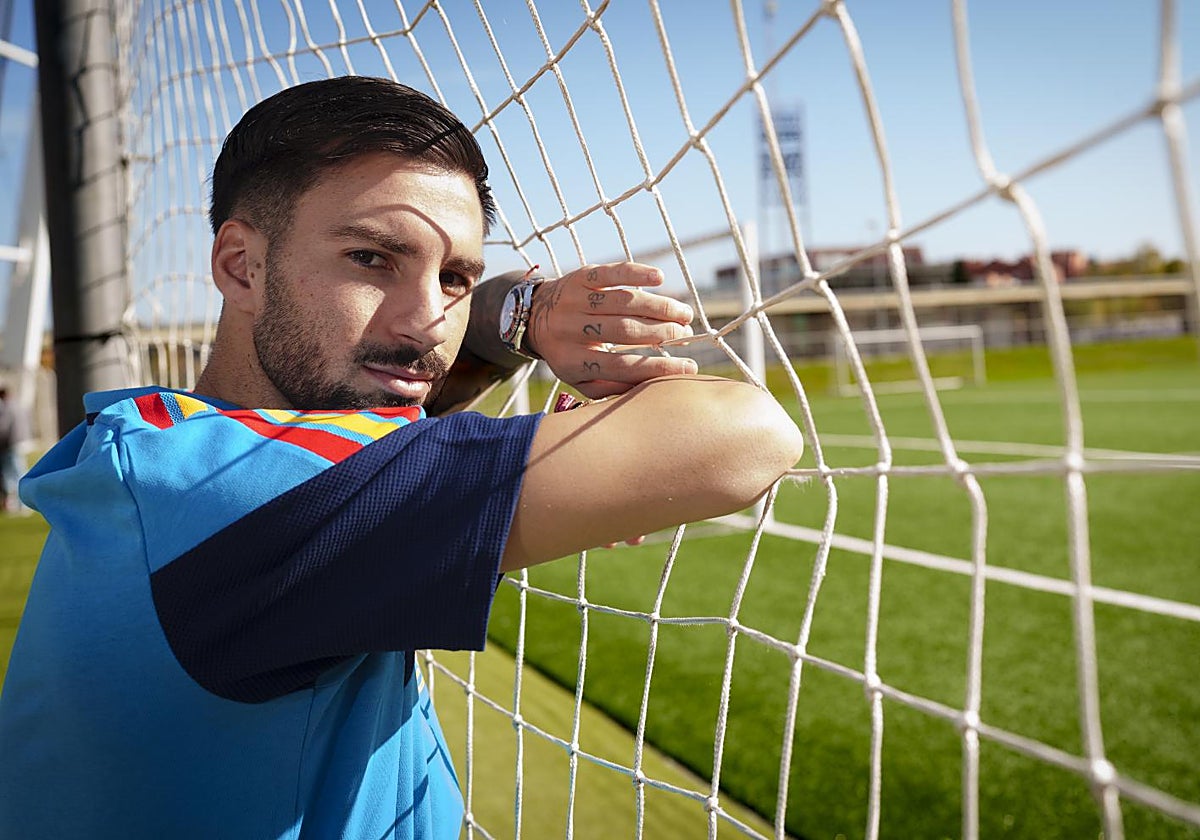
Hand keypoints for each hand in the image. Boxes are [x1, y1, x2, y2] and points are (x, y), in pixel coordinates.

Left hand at [525, 262, 696, 398]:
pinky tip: (659, 279)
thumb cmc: (568, 353)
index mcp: (572, 361)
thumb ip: (612, 386)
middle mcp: (571, 329)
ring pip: (624, 301)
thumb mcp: (581, 379)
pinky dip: (637, 273)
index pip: (622, 366)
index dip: (659, 367)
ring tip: (683, 314)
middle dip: (663, 333)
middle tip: (685, 335)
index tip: (689, 368)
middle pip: (626, 330)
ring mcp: (575, 299)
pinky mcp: (581, 276)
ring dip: (659, 307)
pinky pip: (611, 272)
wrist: (533, 316)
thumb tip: (651, 385)